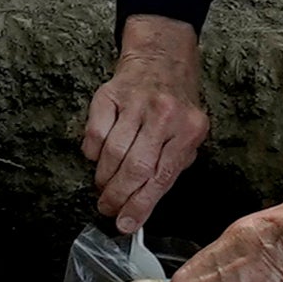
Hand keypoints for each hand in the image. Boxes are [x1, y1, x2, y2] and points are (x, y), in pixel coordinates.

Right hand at [82, 19, 210, 232]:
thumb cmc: (177, 103)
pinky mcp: (109, 95)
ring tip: (104, 187)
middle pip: (135, 168)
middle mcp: (164, 115)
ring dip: (104, 179)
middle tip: (108, 209)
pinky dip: (92, 154)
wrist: (161, 58)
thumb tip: (142, 207)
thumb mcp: (189, 134)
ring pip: (112, 154)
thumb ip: (171, 167)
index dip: (141, 205)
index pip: (162, 176)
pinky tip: (98, 157)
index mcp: (189, 129)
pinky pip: (94, 134)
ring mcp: (135, 103)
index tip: (126, 224)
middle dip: (117, 197)